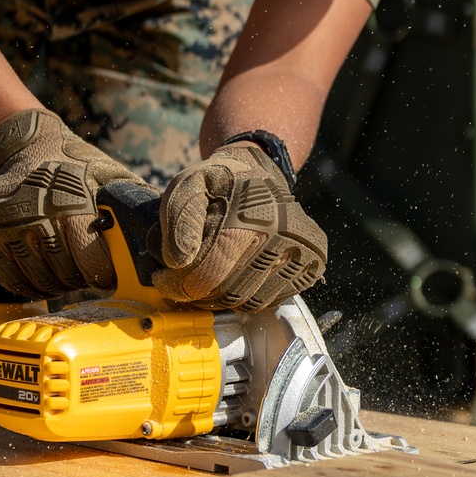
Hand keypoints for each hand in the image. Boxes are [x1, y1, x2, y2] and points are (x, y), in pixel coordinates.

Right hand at [0, 109, 149, 296]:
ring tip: (64, 270)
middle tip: (86, 273)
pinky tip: (40, 273)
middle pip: (63, 275)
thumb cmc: (75, 163)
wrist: (26, 143)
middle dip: (79, 280)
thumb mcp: (109, 175)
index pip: (89, 262)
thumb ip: (132, 204)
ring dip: (54, 284)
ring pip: (35, 280)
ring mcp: (4, 225)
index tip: (107, 275)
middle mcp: (32, 213)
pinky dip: (26, 283)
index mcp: (69, 201)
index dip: (101, 274)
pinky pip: (7, 278)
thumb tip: (164, 235)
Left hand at [153, 142, 326, 311]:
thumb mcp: (188, 185)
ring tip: (207, 278)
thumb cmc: (219, 182)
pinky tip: (235, 277)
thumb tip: (179, 261)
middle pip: (229, 293)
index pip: (207, 274)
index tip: (163, 278)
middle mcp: (283, 234)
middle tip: (182, 281)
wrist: (260, 174)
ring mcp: (302, 250)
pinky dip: (248, 297)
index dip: (177, 284)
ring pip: (250, 302)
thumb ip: (179, 219)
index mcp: (250, 215)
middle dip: (197, 293)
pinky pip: (271, 300)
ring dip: (222, 299)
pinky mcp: (313, 263)